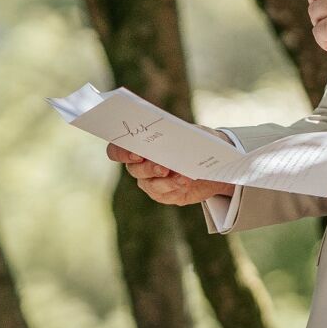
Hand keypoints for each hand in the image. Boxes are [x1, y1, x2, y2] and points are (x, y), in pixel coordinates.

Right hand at [106, 141, 235, 206]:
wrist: (209, 163)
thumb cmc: (194, 142)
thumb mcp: (189, 132)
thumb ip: (179, 132)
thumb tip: (176, 133)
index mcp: (138, 146)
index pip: (117, 151)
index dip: (121, 153)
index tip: (137, 154)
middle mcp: (139, 166)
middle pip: (135, 170)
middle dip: (149, 168)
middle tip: (164, 168)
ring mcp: (150, 182)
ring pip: (151, 185)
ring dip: (168, 181)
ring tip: (183, 177)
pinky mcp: (164, 195)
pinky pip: (165, 194)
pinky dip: (176, 188)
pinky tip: (186, 182)